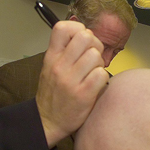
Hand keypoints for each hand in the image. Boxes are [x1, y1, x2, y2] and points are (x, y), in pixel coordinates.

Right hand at [36, 20, 108, 146]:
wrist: (48, 121)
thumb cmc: (53, 93)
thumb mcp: (50, 67)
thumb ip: (64, 50)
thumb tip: (85, 34)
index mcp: (51, 57)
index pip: (62, 27)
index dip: (78, 28)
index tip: (81, 40)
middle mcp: (59, 66)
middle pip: (85, 36)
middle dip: (94, 45)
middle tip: (92, 57)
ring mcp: (71, 80)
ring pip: (95, 55)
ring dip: (99, 63)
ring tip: (92, 73)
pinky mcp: (83, 94)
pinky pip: (101, 74)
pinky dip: (102, 78)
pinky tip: (95, 84)